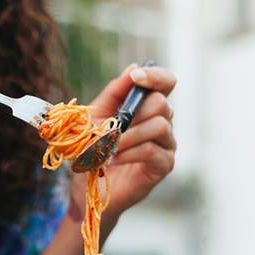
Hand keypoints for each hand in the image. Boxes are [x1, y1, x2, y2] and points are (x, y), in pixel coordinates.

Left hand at [70, 64, 176, 219]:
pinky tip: (114, 159)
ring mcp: (167, 144)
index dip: (155, 75)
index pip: (166, 82)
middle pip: (161, 103)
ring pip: (159, 125)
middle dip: (132, 113)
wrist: (88, 186)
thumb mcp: (98, 115)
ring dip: (128, 135)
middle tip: (111, 128)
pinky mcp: (164, 165)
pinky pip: (152, 149)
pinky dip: (129, 152)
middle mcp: (163, 122)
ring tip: (108, 147)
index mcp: (148, 106)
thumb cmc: (93, 148)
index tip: (136, 78)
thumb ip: (115, 92)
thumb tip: (134, 68)